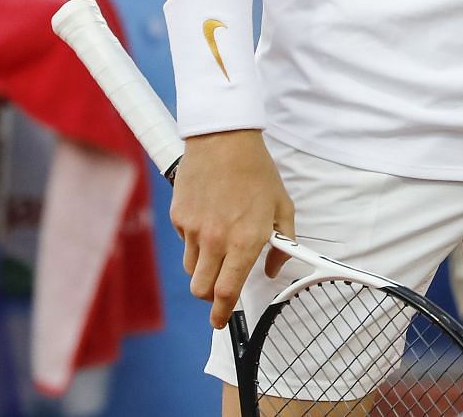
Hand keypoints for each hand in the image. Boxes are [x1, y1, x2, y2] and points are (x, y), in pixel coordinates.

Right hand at [170, 129, 294, 328]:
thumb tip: (272, 269)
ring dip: (203, 269)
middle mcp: (216, 240)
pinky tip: (208, 219)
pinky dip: (195, 241)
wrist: (225, 140)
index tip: (221, 322)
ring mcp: (193, 230)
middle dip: (209, 298)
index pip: (227, 292)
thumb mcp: (283, 207)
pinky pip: (185, 242)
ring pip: (192, 268)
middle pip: (201, 290)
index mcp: (245, 241)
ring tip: (218, 249)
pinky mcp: (179, 217)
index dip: (222, 314)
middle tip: (219, 291)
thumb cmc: (257, 172)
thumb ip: (283, 243)